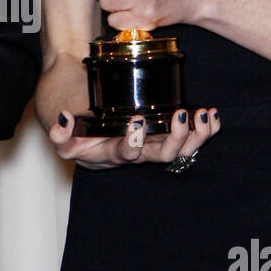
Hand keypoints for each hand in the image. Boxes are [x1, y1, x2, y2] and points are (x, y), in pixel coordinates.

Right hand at [47, 105, 218, 167]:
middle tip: (180, 115)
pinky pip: (190, 139)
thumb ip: (59, 132)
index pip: (126, 154)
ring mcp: (153, 144)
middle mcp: (136, 152)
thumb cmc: (72, 123)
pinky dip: (205, 129)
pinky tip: (211, 115)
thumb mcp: (60, 129)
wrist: (81, 115)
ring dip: (196, 135)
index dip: (134, 142)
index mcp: (112, 153)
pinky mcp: (163, 134)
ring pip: (182, 151)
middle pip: (163, 156)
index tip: (137, 120)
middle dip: (176, 138)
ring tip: (201, 114)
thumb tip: (64, 119)